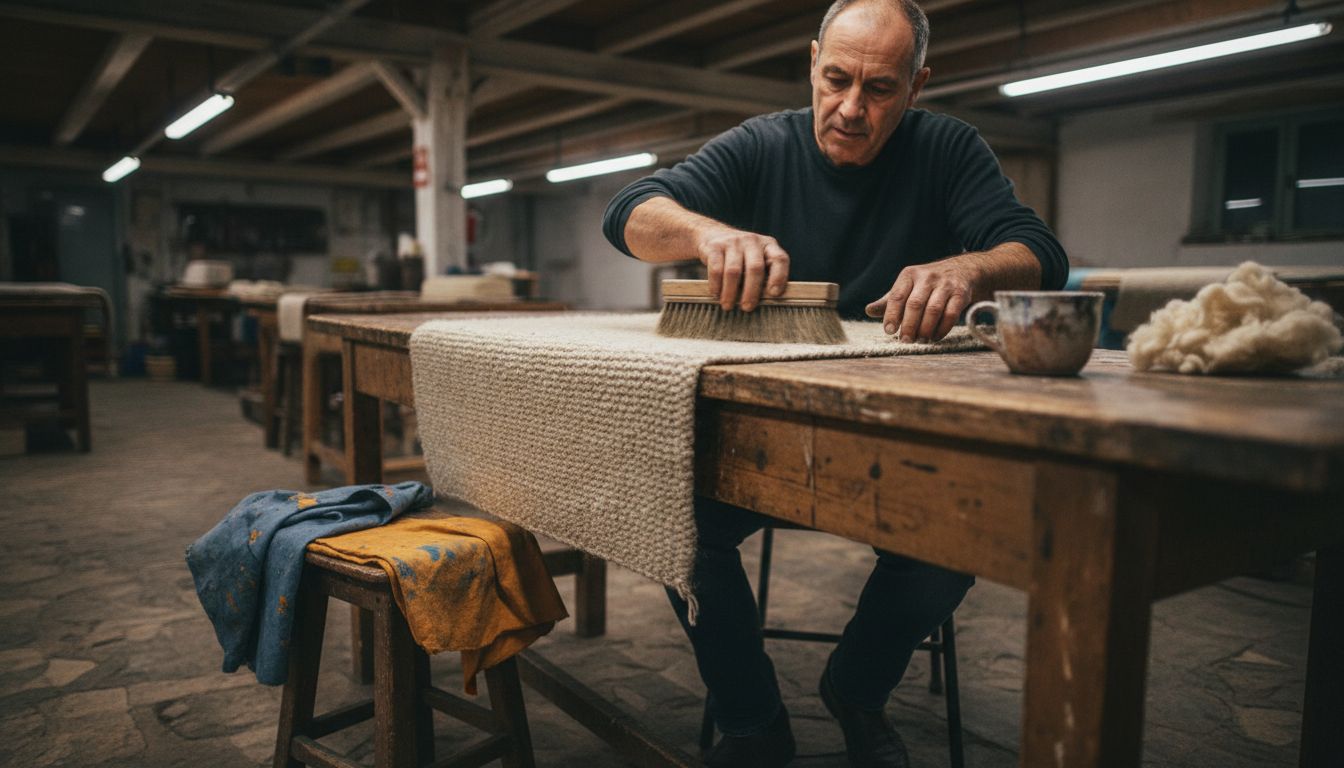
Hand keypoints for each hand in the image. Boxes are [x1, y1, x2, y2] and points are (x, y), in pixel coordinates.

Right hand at [697, 228, 789, 310]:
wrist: (713, 234)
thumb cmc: (740, 256)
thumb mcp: (756, 259)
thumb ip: (764, 276)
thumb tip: (766, 302)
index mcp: (769, 246)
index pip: (779, 260)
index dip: (779, 277)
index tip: (774, 294)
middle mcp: (753, 241)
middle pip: (755, 268)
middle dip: (751, 292)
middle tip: (747, 308)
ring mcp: (733, 242)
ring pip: (733, 271)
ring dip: (730, 292)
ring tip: (727, 305)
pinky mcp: (715, 246)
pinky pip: (716, 269)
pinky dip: (716, 285)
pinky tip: (716, 294)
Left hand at [865, 258, 979, 341]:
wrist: (963, 270)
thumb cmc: (928, 284)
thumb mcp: (908, 287)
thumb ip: (890, 301)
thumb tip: (869, 310)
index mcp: (909, 275)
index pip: (897, 296)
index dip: (892, 315)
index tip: (889, 331)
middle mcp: (927, 277)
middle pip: (915, 304)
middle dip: (909, 325)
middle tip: (906, 341)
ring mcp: (945, 284)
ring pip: (933, 310)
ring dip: (925, 329)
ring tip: (920, 340)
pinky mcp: (961, 293)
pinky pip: (950, 314)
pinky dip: (942, 329)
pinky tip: (935, 337)